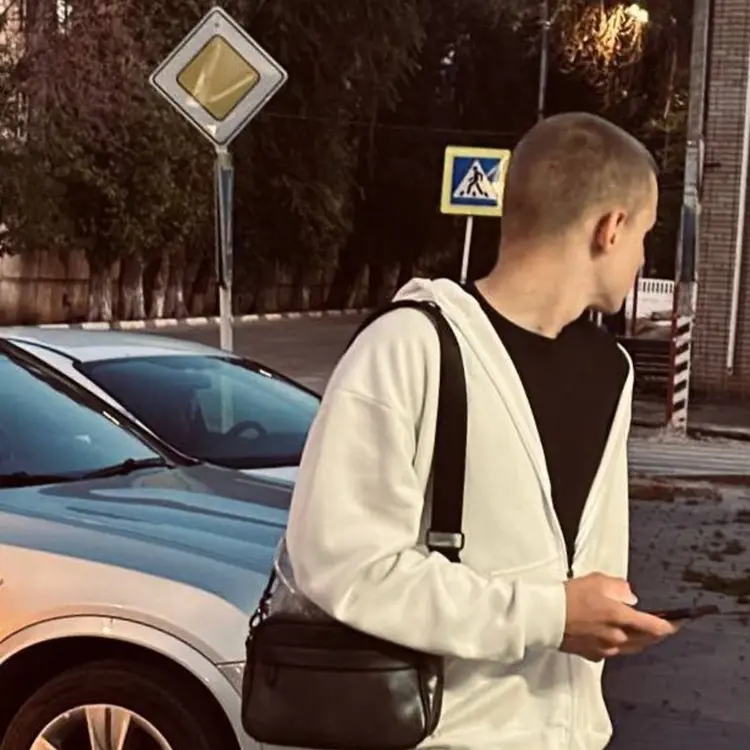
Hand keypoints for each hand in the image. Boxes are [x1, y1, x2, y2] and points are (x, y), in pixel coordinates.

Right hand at [560, 573, 675, 661]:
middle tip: (663, 627)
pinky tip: (612, 635)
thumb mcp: (596, 580)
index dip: (670, 625)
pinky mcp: (592, 654)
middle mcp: (617, 637)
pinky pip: (612, 651)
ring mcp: (605, 648)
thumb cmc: (568, 596)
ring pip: (631, 648)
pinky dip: (617, 644)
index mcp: (620, 617)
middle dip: (656, 634)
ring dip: (639, 640)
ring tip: (640, 631)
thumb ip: (619, 587)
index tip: (679, 622)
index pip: (655, 627)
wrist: (545, 616)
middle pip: (646, 641)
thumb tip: (630, 596)